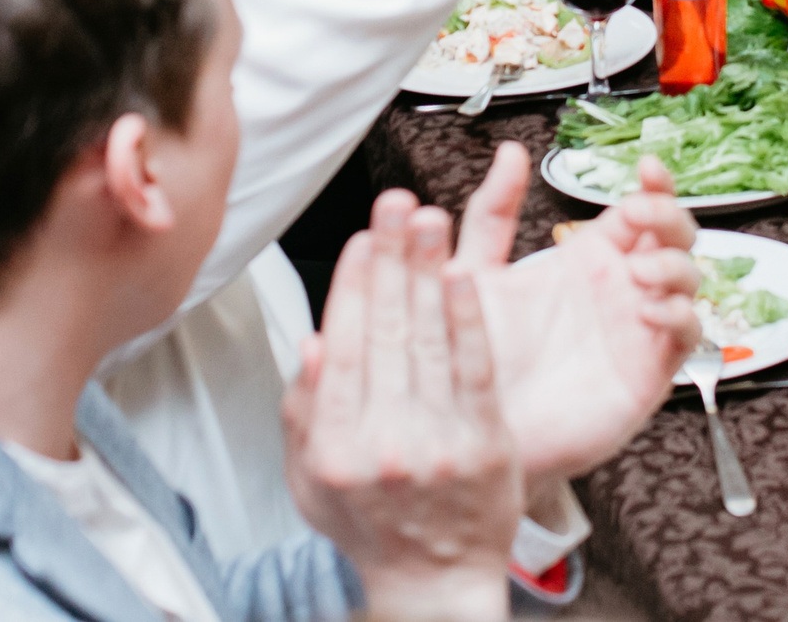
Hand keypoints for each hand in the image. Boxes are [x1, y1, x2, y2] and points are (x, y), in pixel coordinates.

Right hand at [284, 189, 517, 621]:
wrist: (435, 583)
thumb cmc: (370, 526)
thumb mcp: (309, 481)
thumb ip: (304, 413)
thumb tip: (312, 342)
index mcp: (334, 448)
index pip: (342, 346)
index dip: (351, 285)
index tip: (360, 239)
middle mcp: (382, 444)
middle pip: (386, 331)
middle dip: (390, 259)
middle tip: (396, 203)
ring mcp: (435, 443)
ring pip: (428, 340)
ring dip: (427, 270)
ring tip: (427, 218)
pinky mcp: (483, 443)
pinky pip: (474, 367)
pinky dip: (467, 318)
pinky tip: (462, 274)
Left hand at [448, 146, 702, 481]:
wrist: (478, 428)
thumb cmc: (474, 354)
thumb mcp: (474, 274)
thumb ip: (493, 213)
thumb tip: (510, 152)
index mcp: (589, 256)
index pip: (639, 207)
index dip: (654, 184)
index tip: (645, 167)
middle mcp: (621, 286)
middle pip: (676, 235)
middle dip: (667, 216)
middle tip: (638, 216)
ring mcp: (639, 326)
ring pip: (690, 278)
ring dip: (674, 265)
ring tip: (637, 273)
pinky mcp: (649, 369)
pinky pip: (688, 334)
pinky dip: (678, 313)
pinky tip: (647, 310)